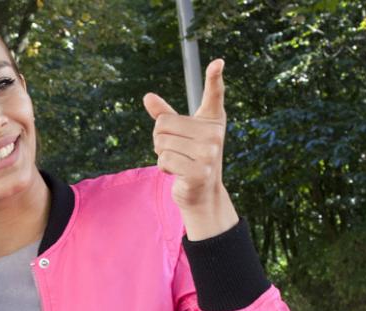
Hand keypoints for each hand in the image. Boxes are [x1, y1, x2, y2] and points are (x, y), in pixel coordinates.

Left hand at [143, 59, 239, 240]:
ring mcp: (209, 153)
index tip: (218, 62)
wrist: (202, 193)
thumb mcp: (180, 135)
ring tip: (178, 162)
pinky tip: (177, 172)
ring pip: (161, 143)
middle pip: (163, 124)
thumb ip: (165, 116)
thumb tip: (148, 96)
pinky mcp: (199, 171)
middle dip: (160, 139)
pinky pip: (164, 159)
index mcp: (212, 121)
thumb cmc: (190, 158)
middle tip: (176, 151)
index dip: (214, 77)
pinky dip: (164, 167)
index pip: (214, 94)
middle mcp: (214, 134)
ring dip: (161, 155)